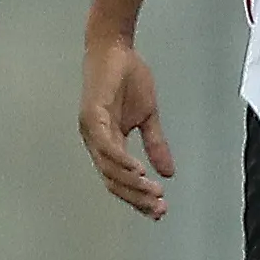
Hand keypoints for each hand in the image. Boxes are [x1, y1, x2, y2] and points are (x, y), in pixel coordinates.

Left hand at [80, 35, 174, 218]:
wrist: (115, 48)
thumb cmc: (126, 78)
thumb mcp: (147, 117)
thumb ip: (155, 144)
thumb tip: (168, 172)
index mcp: (107, 143)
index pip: (119, 179)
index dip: (137, 197)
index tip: (158, 211)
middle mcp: (95, 141)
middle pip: (112, 181)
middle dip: (136, 198)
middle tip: (158, 209)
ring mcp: (91, 129)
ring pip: (109, 168)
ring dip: (132, 184)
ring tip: (153, 193)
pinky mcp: (92, 115)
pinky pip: (107, 146)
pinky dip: (122, 161)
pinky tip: (138, 170)